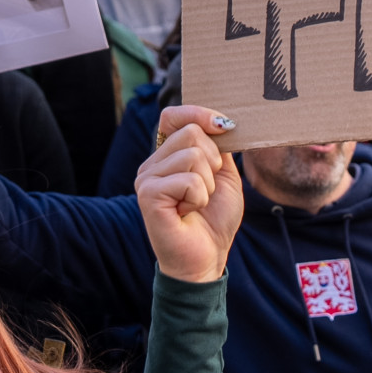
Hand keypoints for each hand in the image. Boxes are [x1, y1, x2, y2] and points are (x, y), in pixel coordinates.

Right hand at [136, 105, 243, 283]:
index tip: (226, 126)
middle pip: (191, 133)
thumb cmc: (214, 221)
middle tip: (205, 189)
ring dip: (208, 183)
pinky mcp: (148, 194)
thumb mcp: (224, 176)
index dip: (199, 113)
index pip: (173, 116)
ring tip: (196, 203)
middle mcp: (152, 164)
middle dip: (214, 161)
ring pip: (194, 155)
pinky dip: (200, 198)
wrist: (205, 259)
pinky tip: (187, 212)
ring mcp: (146, 178)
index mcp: (167, 156)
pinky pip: (190, 179)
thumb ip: (219, 148)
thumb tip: (221, 121)